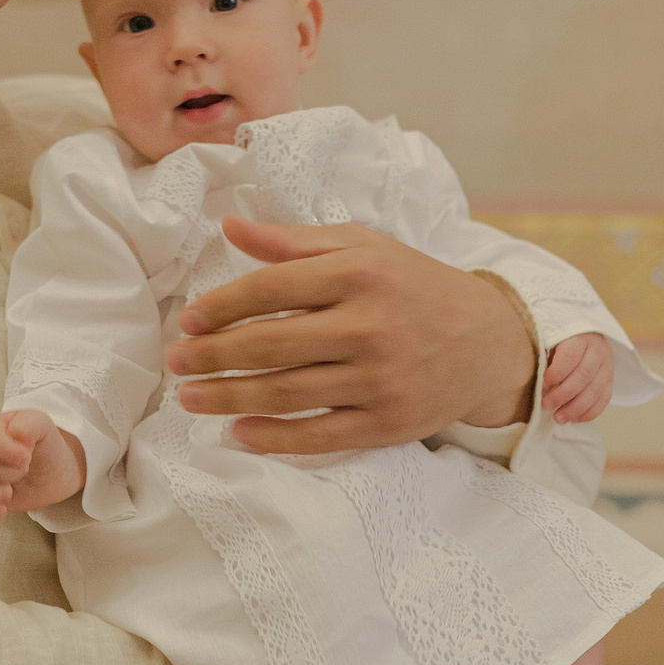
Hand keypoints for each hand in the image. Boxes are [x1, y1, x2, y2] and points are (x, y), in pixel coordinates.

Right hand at [0, 410, 85, 521]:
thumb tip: (15, 432)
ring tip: (9, 493)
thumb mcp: (43, 425)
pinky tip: (2, 510)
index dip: (9, 451)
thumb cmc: (44, 445)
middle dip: (8, 472)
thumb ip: (30, 423)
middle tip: (24, 471)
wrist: (53, 471)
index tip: (27, 457)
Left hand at [166, 215, 536, 455]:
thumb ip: (295, 242)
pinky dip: (273, 437)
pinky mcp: (388, 423)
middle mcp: (370, 325)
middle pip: (270, 345)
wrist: (487, 342)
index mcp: (360, 273)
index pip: (271, 289)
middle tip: (175, 362)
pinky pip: (319, 435)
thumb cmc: (414, 286)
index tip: (189, 319)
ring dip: (228, 398)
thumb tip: (230, 227)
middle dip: (213, 356)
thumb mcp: (363, 247)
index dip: (222, 306)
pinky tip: (238, 431)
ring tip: (189, 398)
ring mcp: (380, 379)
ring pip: (287, 393)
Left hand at [540, 333, 613, 423]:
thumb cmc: (562, 341)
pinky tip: (575, 419)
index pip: (570, 356)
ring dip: (576, 408)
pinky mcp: (611, 380)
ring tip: (558, 418)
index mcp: (580, 337)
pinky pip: (604, 399)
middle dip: (563, 394)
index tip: (542, 385)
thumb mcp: (552, 340)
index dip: (556, 373)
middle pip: (583, 375)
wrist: (589, 336)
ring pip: (595, 390)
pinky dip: (589, 412)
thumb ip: (547, 357)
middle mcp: (598, 351)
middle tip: (547, 405)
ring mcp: (607, 366)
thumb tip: (539, 384)